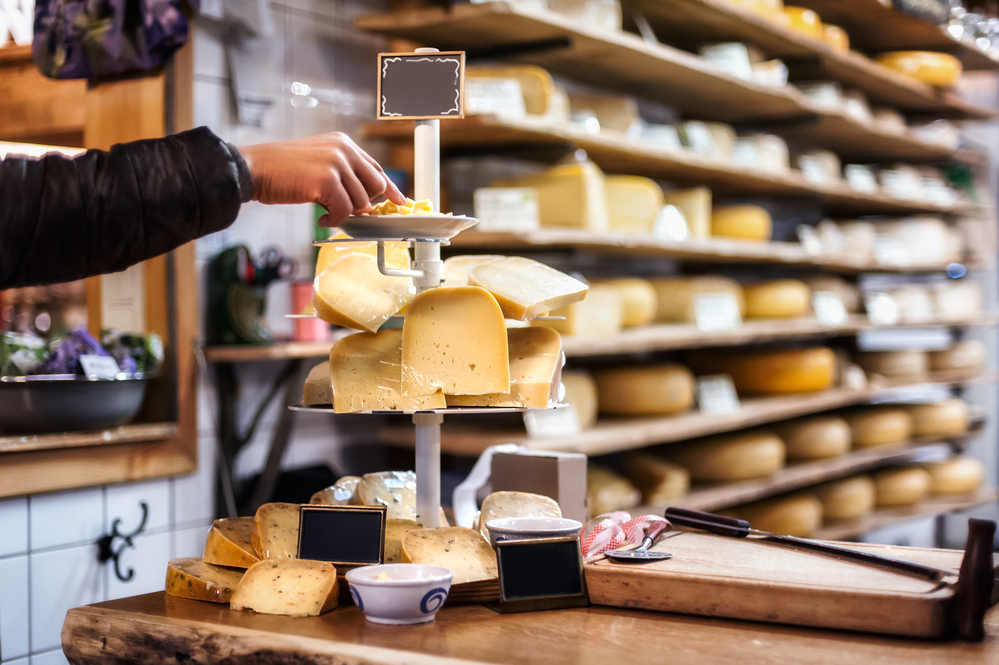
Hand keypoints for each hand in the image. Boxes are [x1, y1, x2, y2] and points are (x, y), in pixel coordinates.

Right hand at [237, 132, 405, 225]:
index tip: (399, 201)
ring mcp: (336, 163)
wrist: (254, 168)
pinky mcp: (327, 180)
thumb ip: (343, 174)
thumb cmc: (282, 170)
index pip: (376, 167)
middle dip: (364, 203)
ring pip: (361, 201)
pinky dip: (334, 220)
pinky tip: (321, 217)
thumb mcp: (318, 163)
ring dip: (344, 213)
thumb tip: (365, 202)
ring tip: (325, 211)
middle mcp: (343, 149)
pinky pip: (345, 211)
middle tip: (343, 210)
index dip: (389, 187)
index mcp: (343, 143)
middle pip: (375, 185)